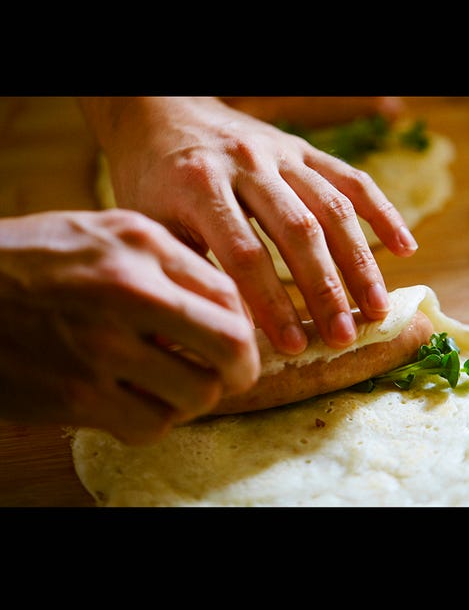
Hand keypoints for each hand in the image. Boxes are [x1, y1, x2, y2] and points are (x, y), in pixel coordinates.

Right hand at [0, 209, 259, 444]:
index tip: (239, 339)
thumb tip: (227, 305)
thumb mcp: (104, 231)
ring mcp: (101, 348)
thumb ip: (169, 260)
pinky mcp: (76, 397)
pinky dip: (158, 419)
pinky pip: (152, 425)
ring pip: (198, 394)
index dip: (246, 325)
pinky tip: (140, 401)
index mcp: (140, 246)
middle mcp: (128, 293)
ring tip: (179, 386)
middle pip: (230, 347)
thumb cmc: (33, 258)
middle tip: (235, 375)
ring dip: (198, 397)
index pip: (229, 296)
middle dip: (243, 368)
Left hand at [80, 97, 417, 353]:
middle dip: (325, 290)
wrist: (162, 111)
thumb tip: (216, 334)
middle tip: (344, 338)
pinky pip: (351, 178)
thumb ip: (185, 270)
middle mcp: (245, 164)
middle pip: (298, 231)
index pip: (245, 255)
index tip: (294, 346)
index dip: (273, 304)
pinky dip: (382, 212)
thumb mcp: (149, 224)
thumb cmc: (151, 179)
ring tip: (377, 308)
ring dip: (360, 262)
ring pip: (332, 208)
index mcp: (198, 186)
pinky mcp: (302, 148)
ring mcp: (280, 152)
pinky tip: (406, 247)